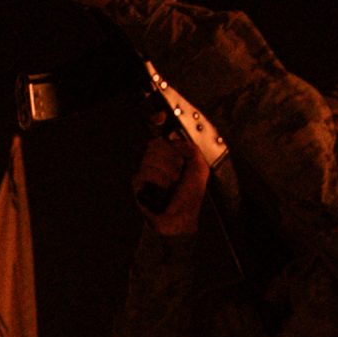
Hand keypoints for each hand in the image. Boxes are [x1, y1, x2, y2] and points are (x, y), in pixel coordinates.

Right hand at [133, 117, 207, 237]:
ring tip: (172, 185)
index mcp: (171, 156)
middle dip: (171, 158)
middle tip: (178, 174)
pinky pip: (147, 173)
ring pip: (151, 159)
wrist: (181, 219)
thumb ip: (192, 151)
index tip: (160, 116)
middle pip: (155, 144)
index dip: (157, 122)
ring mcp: (145, 172)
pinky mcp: (138, 184)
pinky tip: (163, 190)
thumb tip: (178, 140)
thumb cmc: (190, 198)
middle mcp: (156, 161)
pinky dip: (159, 182)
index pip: (159, 134)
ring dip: (167, 173)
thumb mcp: (199, 170)